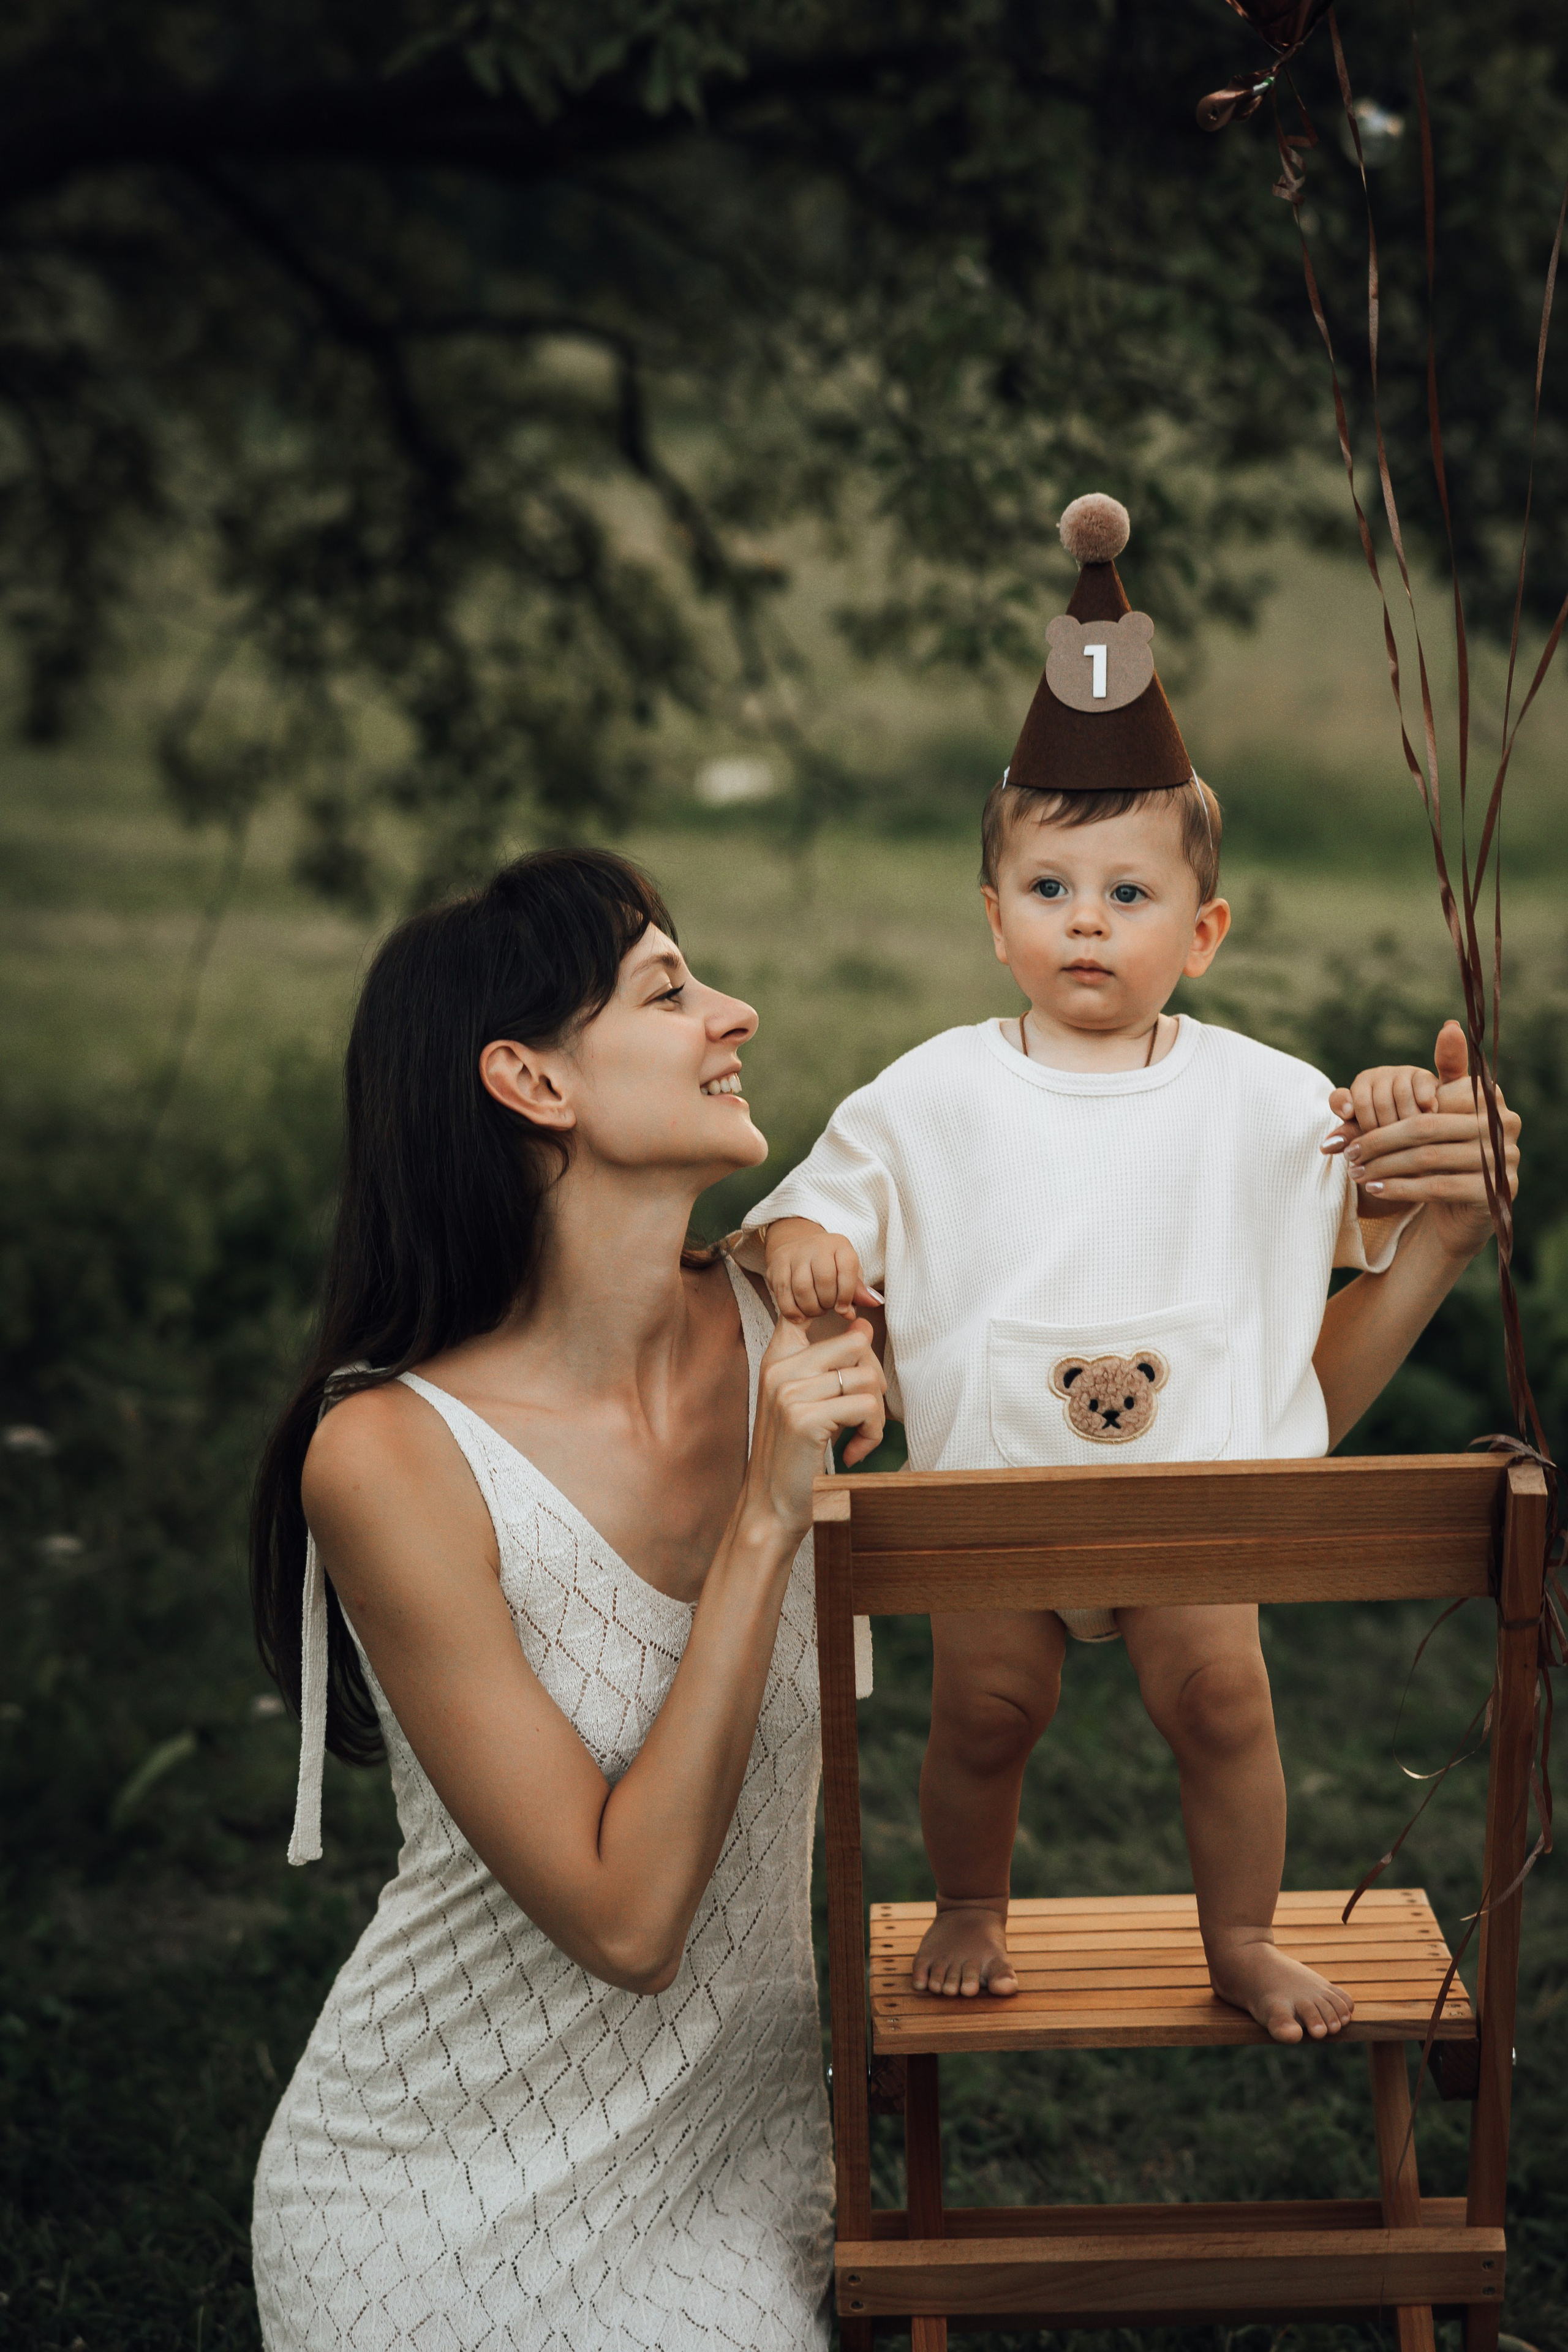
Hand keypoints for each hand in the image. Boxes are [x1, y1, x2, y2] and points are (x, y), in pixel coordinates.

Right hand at [741, 1314, 886, 1538]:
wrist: (771, 1509)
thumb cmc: (795, 1457)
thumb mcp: (804, 1402)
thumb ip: (827, 1365)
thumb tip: (864, 1325)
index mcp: (777, 1358)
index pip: (808, 1309)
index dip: (842, 1319)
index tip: (852, 1341)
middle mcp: (780, 1368)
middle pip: (856, 1343)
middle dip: (874, 1379)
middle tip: (864, 1415)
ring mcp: (789, 1391)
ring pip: (867, 1377)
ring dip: (875, 1415)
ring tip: (858, 1438)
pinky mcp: (804, 1417)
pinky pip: (866, 1407)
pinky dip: (872, 1434)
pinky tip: (853, 1453)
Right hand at [762, 1216, 882, 1324]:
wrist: (801, 1249)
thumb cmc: (831, 1266)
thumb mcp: (849, 1274)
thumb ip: (859, 1291)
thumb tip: (874, 1302)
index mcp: (840, 1244)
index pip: (847, 1270)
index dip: (846, 1296)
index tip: (843, 1310)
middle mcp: (816, 1244)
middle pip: (824, 1281)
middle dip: (827, 1302)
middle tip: (828, 1308)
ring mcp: (794, 1253)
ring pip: (802, 1289)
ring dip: (811, 1308)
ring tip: (816, 1310)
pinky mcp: (775, 1264)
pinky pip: (782, 1294)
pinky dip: (792, 1311)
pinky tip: (800, 1315)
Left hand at [1323, 1020, 1520, 1259]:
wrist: (1458, 1209)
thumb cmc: (1439, 1151)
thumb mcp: (1429, 1112)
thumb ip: (1431, 1075)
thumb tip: (1451, 1025)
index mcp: (1490, 1097)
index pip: (1431, 1098)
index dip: (1389, 1111)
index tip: (1353, 1122)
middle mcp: (1505, 1124)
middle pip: (1426, 1127)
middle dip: (1379, 1141)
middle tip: (1348, 1153)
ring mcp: (1505, 1159)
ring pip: (1429, 1158)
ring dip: (1384, 1166)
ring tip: (1356, 1172)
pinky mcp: (1495, 1192)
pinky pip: (1438, 1187)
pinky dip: (1400, 1188)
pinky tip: (1374, 1189)